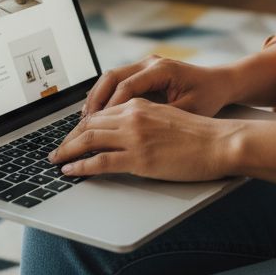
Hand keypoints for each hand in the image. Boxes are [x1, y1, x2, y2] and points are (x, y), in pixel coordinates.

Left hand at [47, 98, 242, 182]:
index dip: (83, 124)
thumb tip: (128, 126)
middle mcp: (134, 115)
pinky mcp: (139, 158)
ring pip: (90, 140)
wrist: (218, 141)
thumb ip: (145, 116)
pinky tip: (71, 171)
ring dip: (68, 150)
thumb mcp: (168, 115)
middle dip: (70, 137)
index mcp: (141, 104)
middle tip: (57, 148)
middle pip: (91, 124)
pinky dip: (81, 166)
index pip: (102, 112)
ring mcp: (135, 136)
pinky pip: (100, 162)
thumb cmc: (199, 132)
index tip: (73, 134)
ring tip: (57, 159)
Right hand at [82, 53, 233, 117]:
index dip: (108, 109)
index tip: (95, 129)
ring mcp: (146, 64)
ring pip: (111, 77)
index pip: (125, 87)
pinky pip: (119, 81)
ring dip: (97, 98)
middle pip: (111, 77)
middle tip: (82, 124)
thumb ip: (160, 118)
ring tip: (85, 121)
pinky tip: (99, 114)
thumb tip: (133, 133)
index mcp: (160, 69)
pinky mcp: (145, 71)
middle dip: (95, 101)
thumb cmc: (207, 97)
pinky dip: (106, 96)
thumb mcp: (187, 112)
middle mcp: (150, 62)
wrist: (220, 82)